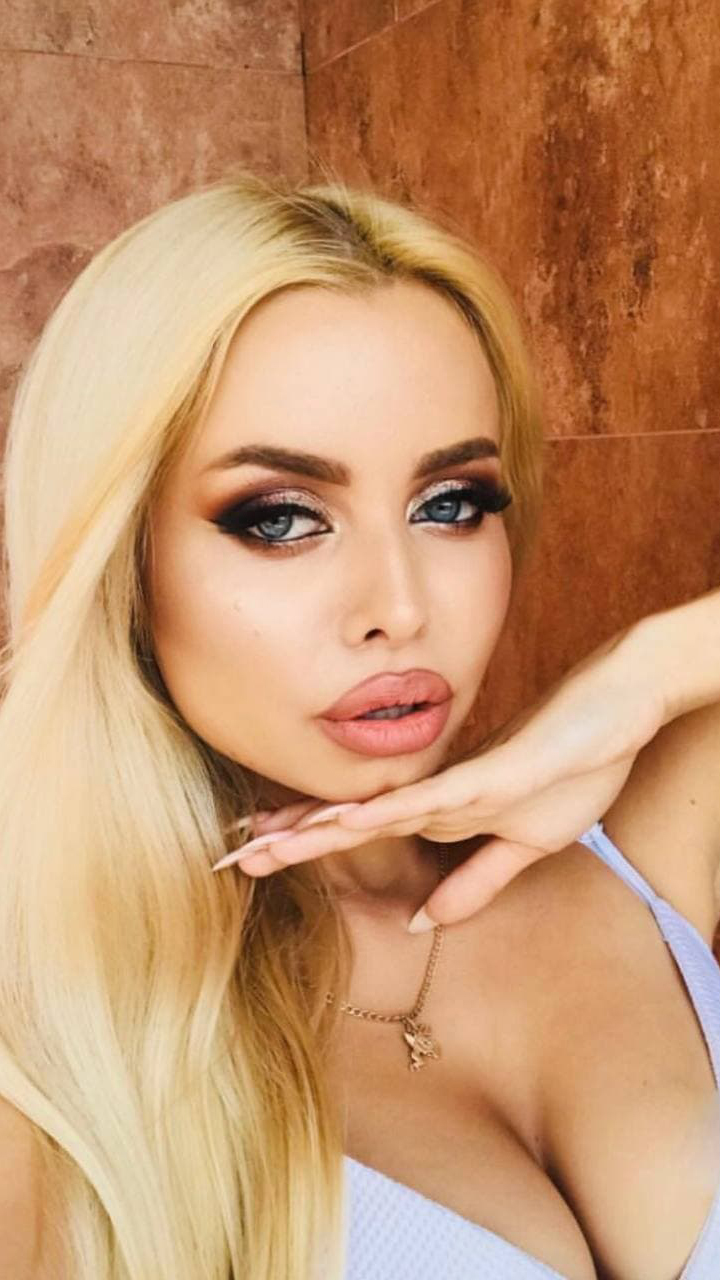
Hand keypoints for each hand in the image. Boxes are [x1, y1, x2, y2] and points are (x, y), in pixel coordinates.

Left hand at [213, 625, 667, 926]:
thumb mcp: (527, 847)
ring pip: (372, 811)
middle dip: (287, 840)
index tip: (253, 855)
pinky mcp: (489, 776)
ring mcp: (459, 784)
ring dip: (315, 830)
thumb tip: (421, 924)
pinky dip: (381, 815)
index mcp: (439, 808)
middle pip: (348, 820)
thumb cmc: (574, 766)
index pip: (359, 831)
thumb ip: (475, 884)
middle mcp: (435, 793)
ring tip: (257, 844)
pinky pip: (424, 801)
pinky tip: (342, 825)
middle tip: (226, 855)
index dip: (305, 843)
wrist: (620, 708)